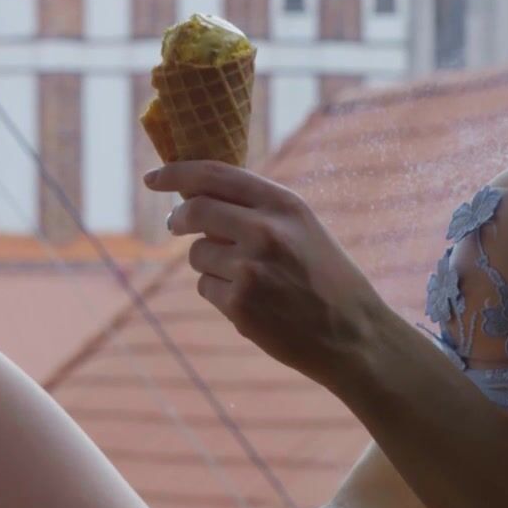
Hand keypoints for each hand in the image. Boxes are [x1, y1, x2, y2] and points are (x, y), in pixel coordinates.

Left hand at [145, 161, 389, 389]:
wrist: (354, 334)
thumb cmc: (325, 276)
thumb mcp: (301, 226)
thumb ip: (255, 207)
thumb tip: (194, 194)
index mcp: (283, 204)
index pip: (213, 175)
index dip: (176, 173)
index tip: (153, 178)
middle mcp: (265, 231)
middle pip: (194, 211)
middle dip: (178, 218)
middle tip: (174, 224)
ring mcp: (250, 269)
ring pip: (197, 254)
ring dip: (208, 262)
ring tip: (248, 278)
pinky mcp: (240, 305)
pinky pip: (205, 287)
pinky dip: (219, 293)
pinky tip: (252, 303)